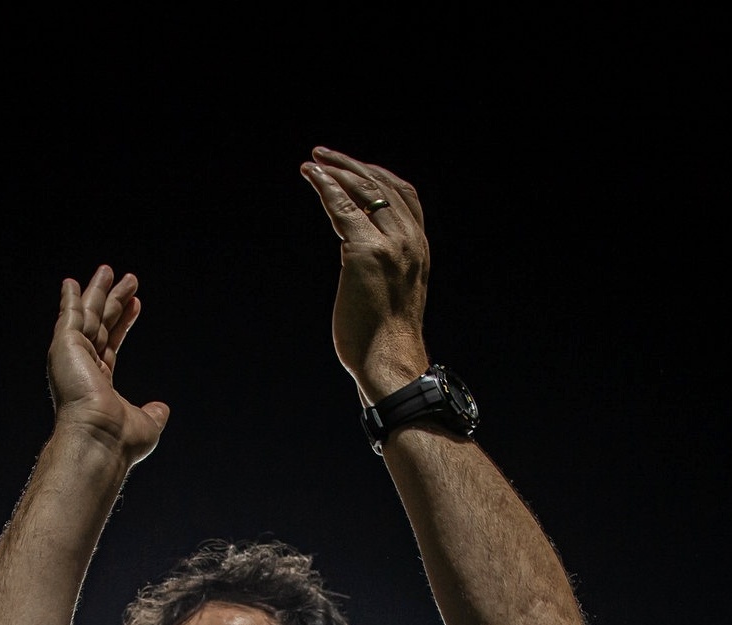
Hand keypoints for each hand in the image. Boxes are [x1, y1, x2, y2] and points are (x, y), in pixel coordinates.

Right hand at [48, 265, 169, 463]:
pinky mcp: (64, 347)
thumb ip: (153, 413)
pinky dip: (69, 300)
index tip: (136, 304)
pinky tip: (73, 284)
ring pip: (86, 316)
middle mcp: (82, 369)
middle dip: (113, 302)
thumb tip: (161, 408)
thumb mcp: (147, 424)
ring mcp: (72, 357)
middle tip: (128, 280)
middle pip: (100, 326)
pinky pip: (68, 317)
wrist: (100, 440)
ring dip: (98, 293)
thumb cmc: (121, 440)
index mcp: (97, 384)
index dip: (124, 323)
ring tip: (109, 271)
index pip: (111, 345)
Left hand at [300, 148, 429, 403]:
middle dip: (352, 166)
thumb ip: (382, 268)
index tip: (353, 169)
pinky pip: (343, 209)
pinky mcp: (364, 253)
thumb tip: (355, 259)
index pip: (404, 196)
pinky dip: (326, 188)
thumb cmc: (385, 341)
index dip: (376, 177)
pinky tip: (311, 177)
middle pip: (384, 186)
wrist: (390, 362)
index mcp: (419, 249)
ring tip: (314, 162)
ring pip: (364, 191)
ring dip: (337, 171)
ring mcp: (390, 245)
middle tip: (324, 155)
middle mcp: (411, 241)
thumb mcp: (393, 295)